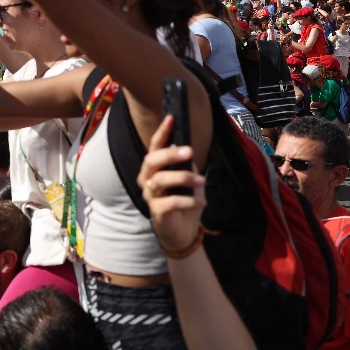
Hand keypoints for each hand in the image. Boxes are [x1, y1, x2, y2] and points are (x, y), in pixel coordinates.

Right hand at [136, 115, 206, 252]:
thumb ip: (186, 166)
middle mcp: (147, 179)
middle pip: (152, 160)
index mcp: (154, 168)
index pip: (155, 147)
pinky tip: (202, 201)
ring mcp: (150, 195)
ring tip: (202, 181)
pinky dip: (188, 200)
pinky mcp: (156, 212)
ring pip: (160, 180)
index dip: (162, 132)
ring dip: (184, 178)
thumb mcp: (189, 180)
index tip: (171, 118)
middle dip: (170, 154)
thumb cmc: (184, 201)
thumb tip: (188, 152)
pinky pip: (170, 202)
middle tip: (189, 151)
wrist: (183, 232)